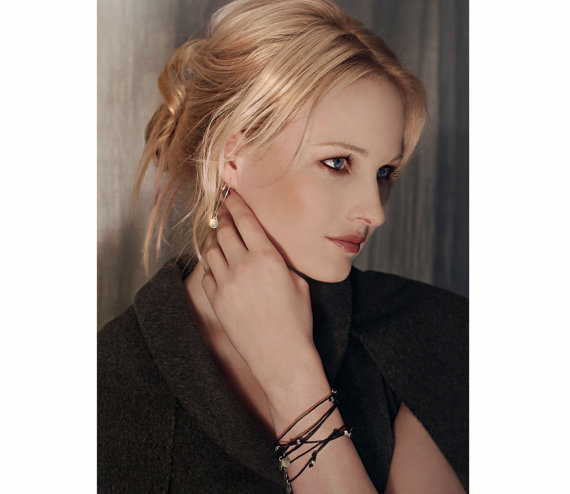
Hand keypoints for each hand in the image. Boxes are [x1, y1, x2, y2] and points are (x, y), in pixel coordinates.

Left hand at [201, 189, 318, 394]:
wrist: (280, 355)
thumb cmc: (296, 321)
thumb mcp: (298, 282)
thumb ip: (279, 261)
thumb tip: (265, 251)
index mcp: (267, 257)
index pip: (246, 221)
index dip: (237, 204)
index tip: (232, 195)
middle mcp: (243, 266)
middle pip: (225, 231)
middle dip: (224, 217)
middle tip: (224, 211)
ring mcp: (226, 283)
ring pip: (211, 250)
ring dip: (214, 239)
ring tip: (218, 235)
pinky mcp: (216, 300)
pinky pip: (206, 273)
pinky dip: (210, 264)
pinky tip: (216, 262)